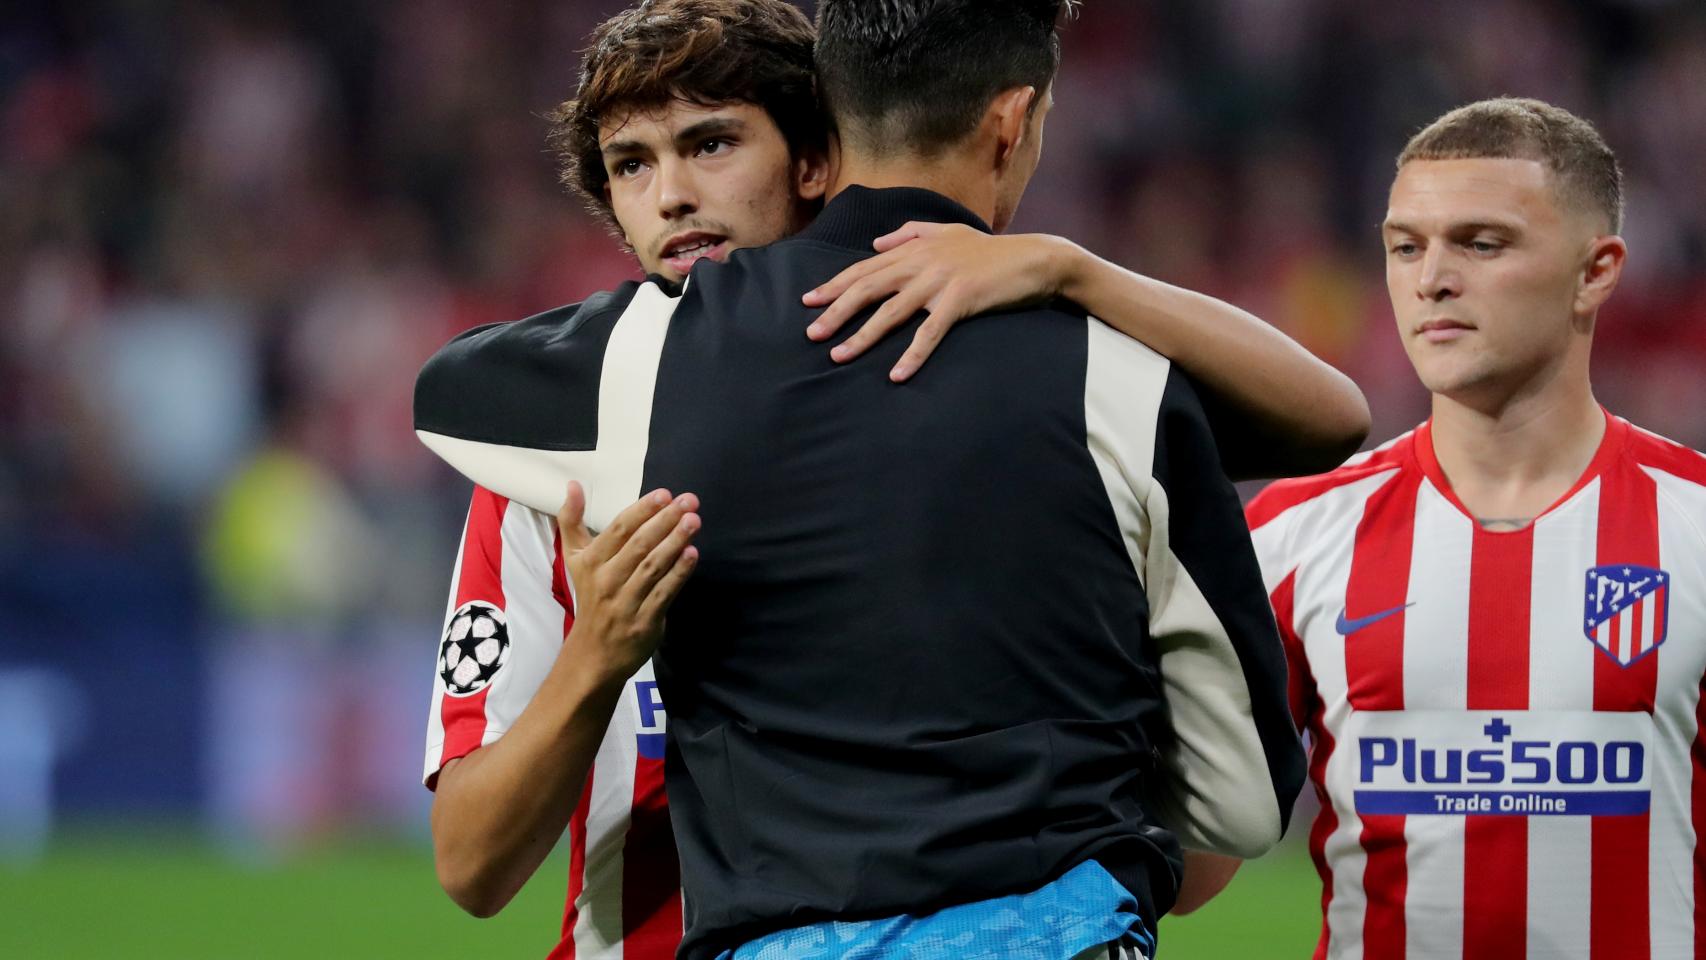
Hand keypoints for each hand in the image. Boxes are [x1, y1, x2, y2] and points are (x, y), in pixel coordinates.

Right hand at [556, 481, 699, 681]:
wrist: (592, 653)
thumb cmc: (591, 598)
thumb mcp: (575, 560)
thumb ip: (572, 522)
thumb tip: (573, 485)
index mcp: (591, 561)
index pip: (619, 530)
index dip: (642, 510)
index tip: (665, 494)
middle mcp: (606, 580)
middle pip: (639, 545)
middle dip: (665, 520)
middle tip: (690, 501)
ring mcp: (625, 602)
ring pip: (653, 566)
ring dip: (675, 541)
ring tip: (694, 521)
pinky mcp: (644, 621)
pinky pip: (664, 593)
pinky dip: (679, 573)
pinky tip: (693, 554)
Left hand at [801, 222, 1074, 380]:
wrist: (1034, 258)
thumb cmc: (990, 250)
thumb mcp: (948, 232)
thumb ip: (910, 233)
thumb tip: (877, 243)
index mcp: (914, 247)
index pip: (865, 268)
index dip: (834, 285)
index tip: (808, 301)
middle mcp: (921, 262)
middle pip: (868, 289)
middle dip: (836, 311)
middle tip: (811, 334)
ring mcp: (939, 281)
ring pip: (890, 312)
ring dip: (862, 336)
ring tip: (838, 356)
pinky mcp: (960, 300)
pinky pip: (929, 333)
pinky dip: (911, 355)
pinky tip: (896, 375)